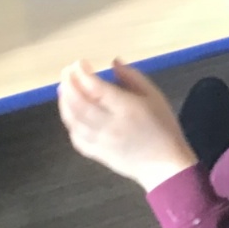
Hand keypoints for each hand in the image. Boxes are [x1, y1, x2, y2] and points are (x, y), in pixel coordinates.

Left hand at [57, 60, 197, 190]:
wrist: (165, 165)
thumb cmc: (163, 126)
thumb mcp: (154, 95)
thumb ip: (132, 77)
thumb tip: (113, 62)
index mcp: (127, 109)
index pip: (97, 88)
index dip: (83, 74)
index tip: (80, 62)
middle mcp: (111, 125)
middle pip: (80, 104)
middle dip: (69, 85)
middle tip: (66, 72)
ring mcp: (102, 142)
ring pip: (75, 122)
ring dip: (65, 103)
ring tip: (63, 89)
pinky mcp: (98, 155)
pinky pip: (77, 139)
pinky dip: (70, 125)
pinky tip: (70, 113)